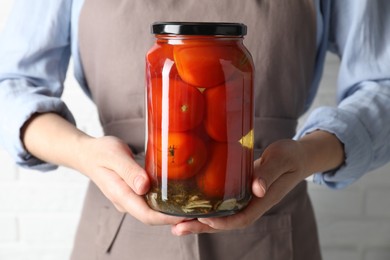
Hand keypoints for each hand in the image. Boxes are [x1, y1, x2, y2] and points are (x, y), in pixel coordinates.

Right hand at [77, 135, 187, 225]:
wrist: (87, 154)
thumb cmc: (101, 151)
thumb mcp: (114, 155)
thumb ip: (129, 171)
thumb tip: (144, 187)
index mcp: (120, 194)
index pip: (147, 215)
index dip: (168, 218)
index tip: (188, 214)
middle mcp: (125, 201)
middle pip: (152, 217)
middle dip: (174, 218)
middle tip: (198, 211)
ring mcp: (128, 199)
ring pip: (152, 211)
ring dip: (170, 212)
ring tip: (192, 205)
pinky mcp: (132, 193)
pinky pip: (150, 202)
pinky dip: (164, 202)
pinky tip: (178, 196)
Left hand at [171, 131, 343, 234]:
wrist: (298, 157)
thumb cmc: (291, 156)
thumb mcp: (282, 160)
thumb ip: (269, 173)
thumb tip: (258, 189)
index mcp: (263, 200)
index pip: (241, 218)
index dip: (222, 222)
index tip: (203, 219)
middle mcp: (253, 204)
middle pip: (225, 223)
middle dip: (201, 228)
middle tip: (177, 228)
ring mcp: (246, 199)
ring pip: (221, 216)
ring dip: (199, 221)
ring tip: (175, 224)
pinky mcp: (240, 192)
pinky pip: (221, 205)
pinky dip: (205, 208)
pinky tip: (189, 206)